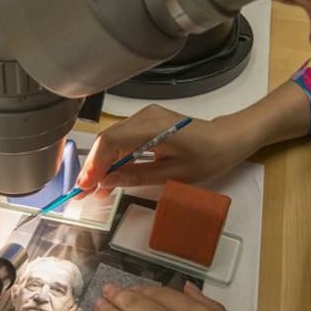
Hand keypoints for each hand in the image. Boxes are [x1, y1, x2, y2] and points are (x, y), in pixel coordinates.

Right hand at [77, 105, 253, 198]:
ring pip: (112, 140)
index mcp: (154, 128)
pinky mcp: (147, 122)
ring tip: (94, 188)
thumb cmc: (209, 156)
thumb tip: (108, 182)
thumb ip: (138, 176)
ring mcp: (145, 117)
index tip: (85, 187)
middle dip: (93, 167)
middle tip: (83, 192)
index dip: (95, 165)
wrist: (227, 139)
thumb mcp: (174, 174)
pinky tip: (109, 175)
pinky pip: (122, 139)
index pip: (111, 143)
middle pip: (107, 140)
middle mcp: (145, 117)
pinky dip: (113, 157)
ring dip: (101, 163)